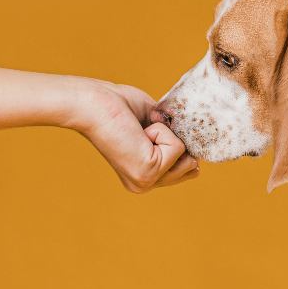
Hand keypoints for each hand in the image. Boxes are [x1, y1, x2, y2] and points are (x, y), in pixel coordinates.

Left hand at [66, 79, 198, 192]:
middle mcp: (144, 185)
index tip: (156, 132)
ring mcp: (146, 182)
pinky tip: (138, 132)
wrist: (92, 103)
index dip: (179, 146)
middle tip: (146, 132)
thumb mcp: (153, 125)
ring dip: (167, 135)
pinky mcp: (148, 172)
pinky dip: (161, 131)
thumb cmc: (117, 106)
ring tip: (141, 132)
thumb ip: (172, 137)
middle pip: (191, 168)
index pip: (185, 171)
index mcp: (143, 177)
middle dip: (176, 142)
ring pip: (188, 159)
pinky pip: (177, 146)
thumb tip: (195, 138)